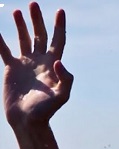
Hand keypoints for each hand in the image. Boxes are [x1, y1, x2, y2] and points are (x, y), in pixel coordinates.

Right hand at [0, 2, 72, 127]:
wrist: (28, 120)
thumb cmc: (46, 110)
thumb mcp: (61, 96)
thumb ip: (65, 79)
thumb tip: (59, 61)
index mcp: (53, 65)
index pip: (58, 40)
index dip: (59, 26)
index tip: (60, 10)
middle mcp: (40, 61)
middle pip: (40, 35)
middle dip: (37, 20)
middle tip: (33, 4)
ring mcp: (26, 64)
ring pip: (24, 39)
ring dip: (21, 25)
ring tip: (17, 11)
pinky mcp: (12, 69)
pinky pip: (4, 50)